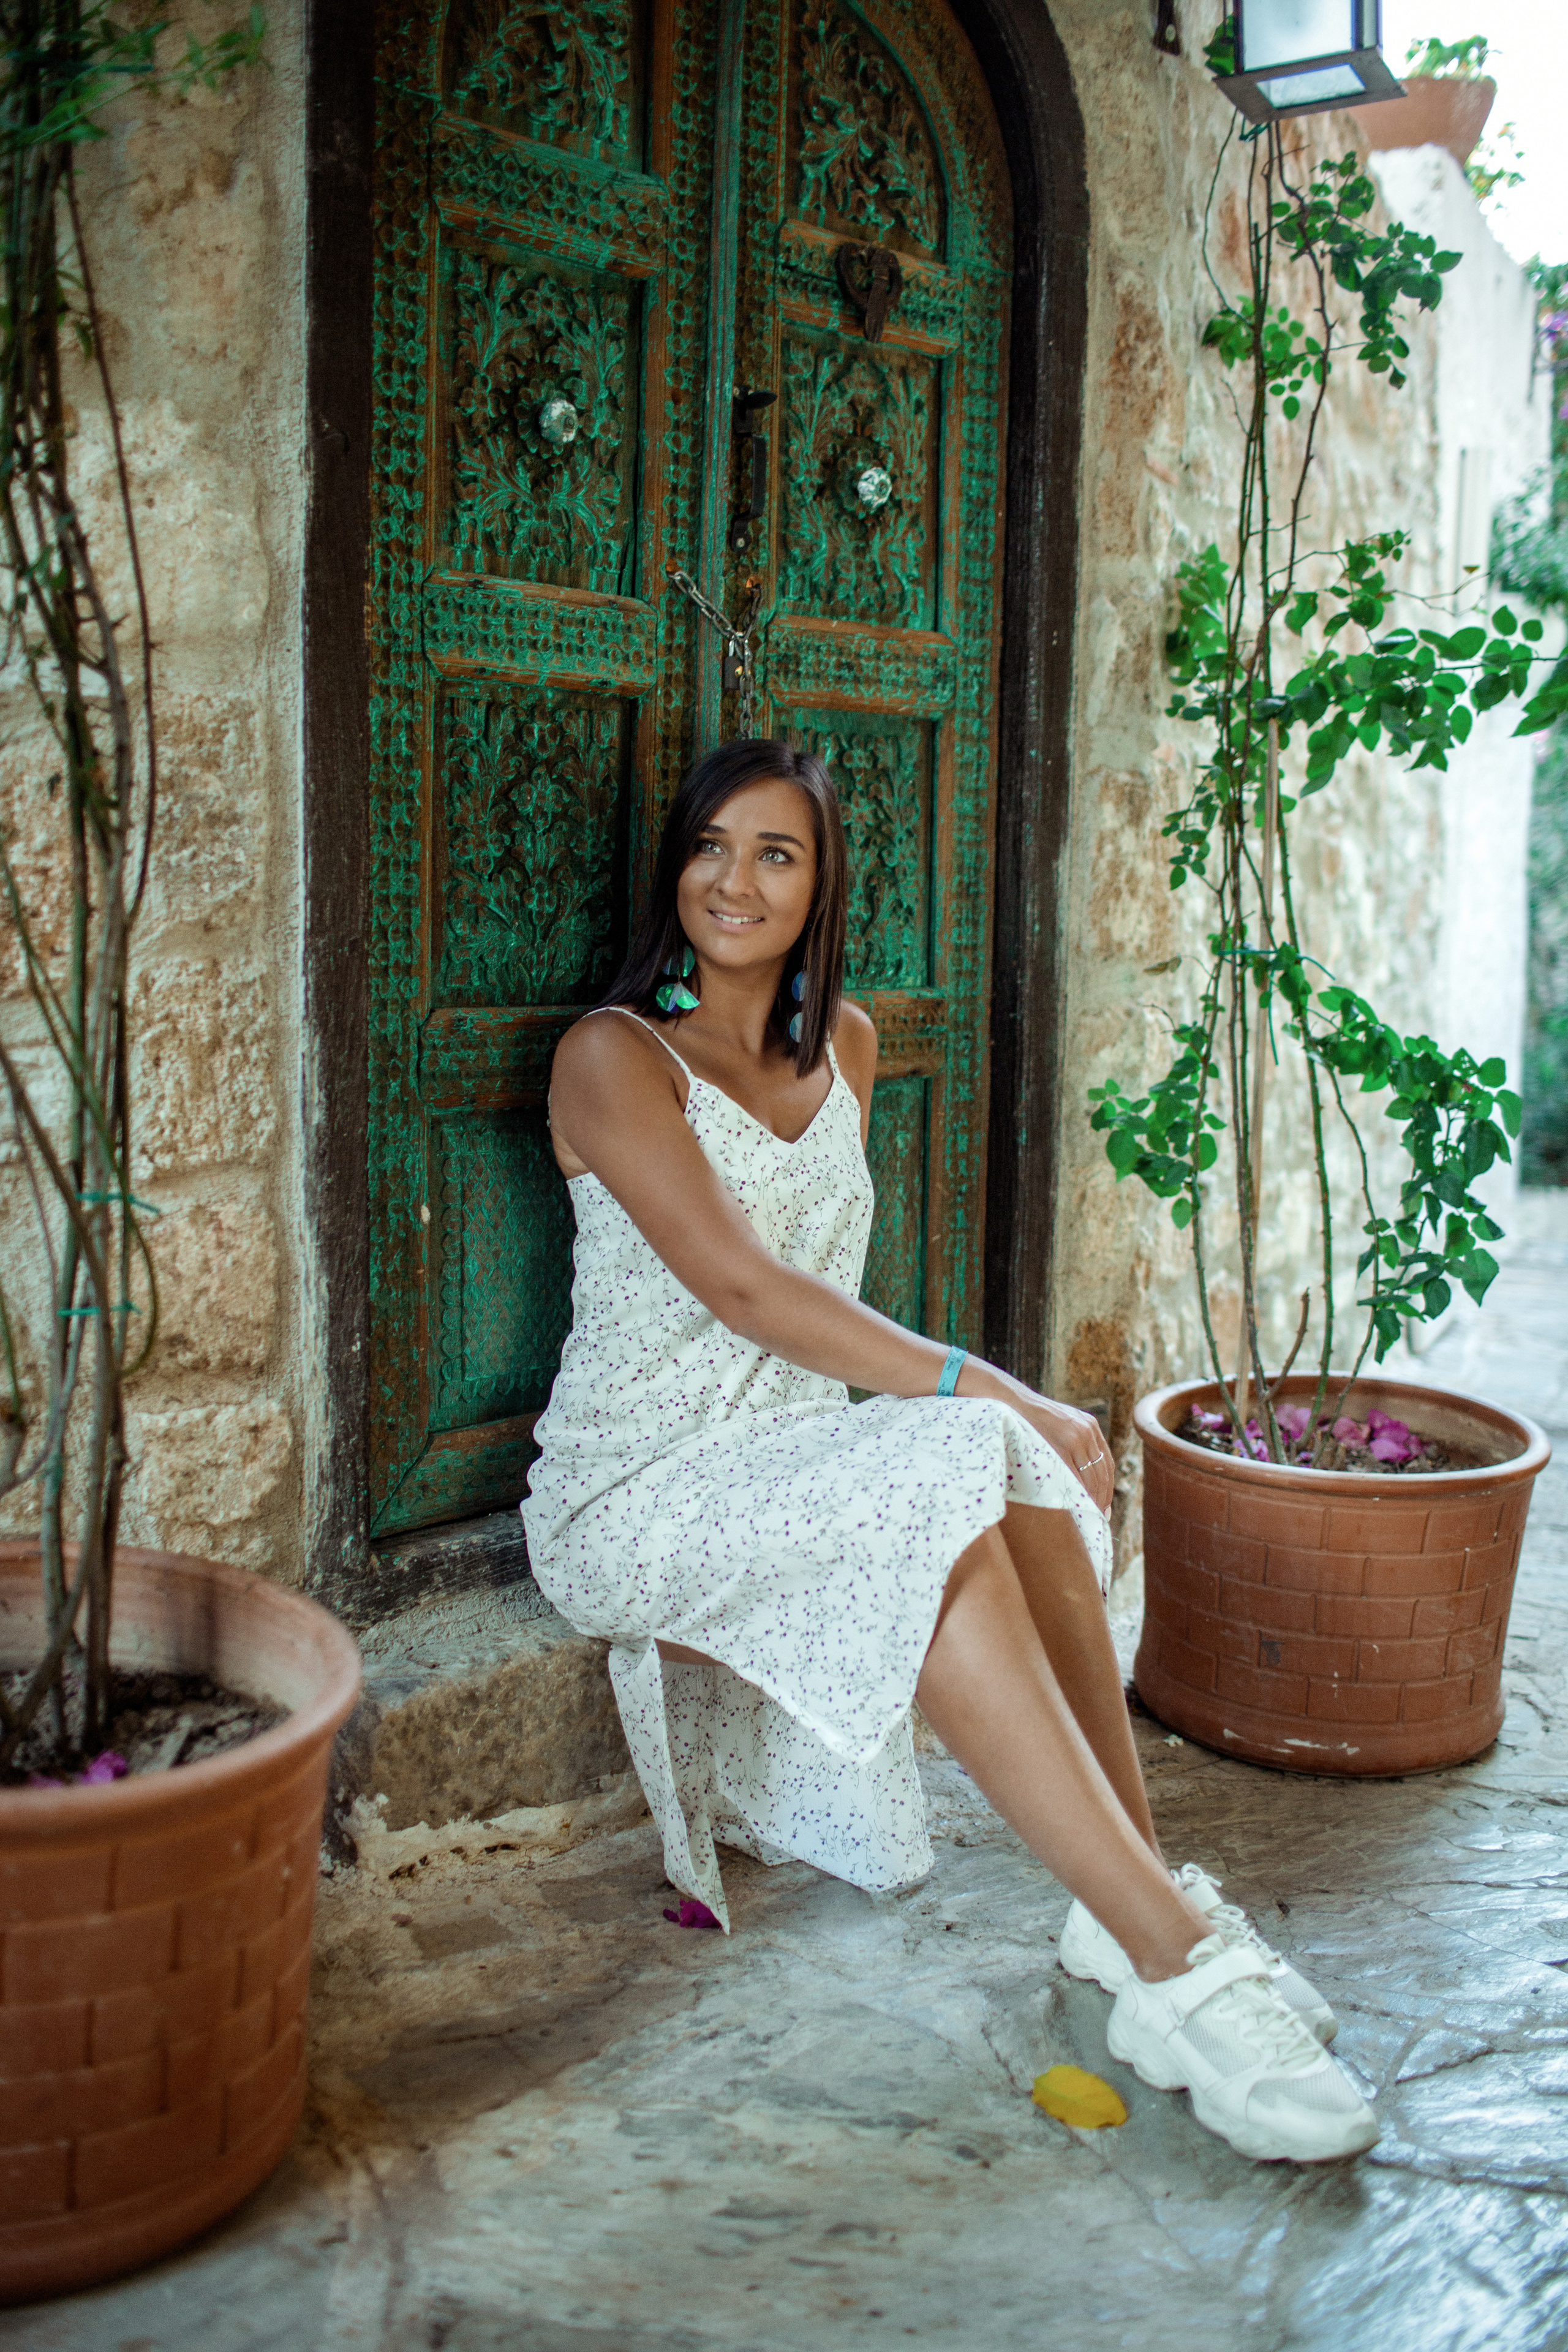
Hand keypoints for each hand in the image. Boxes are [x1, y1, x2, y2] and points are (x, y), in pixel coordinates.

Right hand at [959, 1368, 1113, 1515]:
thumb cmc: (1029, 1419)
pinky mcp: (1061, 1445)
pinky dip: (1077, 1494)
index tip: (1105, 1505)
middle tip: (1100, 1516)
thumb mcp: (1058, 1423)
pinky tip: (1075, 1505)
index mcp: (1089, 1425)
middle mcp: (1087, 1431)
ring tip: (1088, 1515)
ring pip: (1092, 1478)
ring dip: (1092, 1499)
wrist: (1008, 1402)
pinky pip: (1074, 1477)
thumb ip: (1073, 1442)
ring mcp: (1075, 1437)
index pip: (1107, 1463)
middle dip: (1103, 1498)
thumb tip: (1081, 1474)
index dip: (1108, 1487)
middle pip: (1103, 1473)